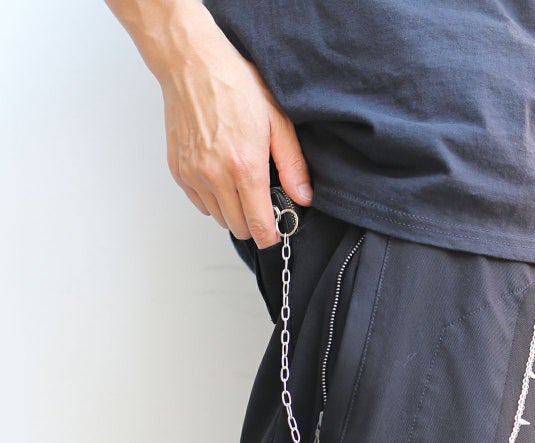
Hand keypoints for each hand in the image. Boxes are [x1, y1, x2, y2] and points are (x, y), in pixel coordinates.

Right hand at [156, 10, 311, 247]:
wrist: (192, 64)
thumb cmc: (235, 85)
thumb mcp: (277, 121)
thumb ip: (292, 165)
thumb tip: (304, 197)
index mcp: (245, 167)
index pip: (259, 226)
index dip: (271, 235)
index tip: (277, 232)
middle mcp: (216, 176)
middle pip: (239, 228)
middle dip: (254, 223)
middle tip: (262, 203)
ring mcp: (194, 175)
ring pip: (219, 219)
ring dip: (233, 211)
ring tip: (241, 185)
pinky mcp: (179, 171)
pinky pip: (200, 204)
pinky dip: (213, 200)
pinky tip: (222, 177)